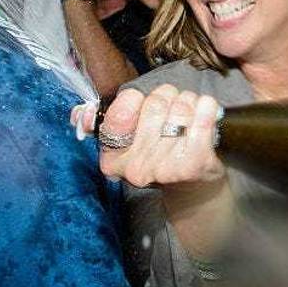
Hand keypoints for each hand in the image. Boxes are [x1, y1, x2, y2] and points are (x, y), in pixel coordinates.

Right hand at [95, 86, 225, 189]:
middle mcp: (137, 166)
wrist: (193, 188)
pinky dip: (208, 107)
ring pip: (181, 105)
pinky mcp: (195, 162)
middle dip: (168, 98)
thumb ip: (108, 123)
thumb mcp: (128, 145)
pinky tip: (206, 116)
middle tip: (172, 112)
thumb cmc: (160, 157)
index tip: (144, 108)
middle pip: (155, 102)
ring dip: (189, 103)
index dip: (136, 101)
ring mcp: (166, 166)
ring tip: (189, 118)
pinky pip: (203, 112)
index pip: (121, 109)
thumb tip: (80, 115)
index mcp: (114, 159)